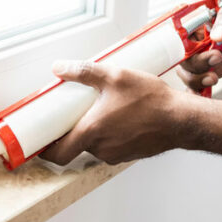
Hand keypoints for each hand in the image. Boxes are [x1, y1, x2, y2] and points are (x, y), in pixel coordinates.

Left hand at [39, 60, 221, 165]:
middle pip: (75, 146)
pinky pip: (111, 146)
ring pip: (94, 145)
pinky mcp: (130, 154)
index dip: (44, 150)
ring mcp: (117, 154)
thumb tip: (59, 67)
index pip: (57, 153)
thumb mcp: (115, 76)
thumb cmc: (151, 100)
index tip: (39, 141)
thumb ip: (84, 71)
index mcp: (92, 132)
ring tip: (100, 109)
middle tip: (70, 113)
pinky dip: (109, 134)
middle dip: (71, 130)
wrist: (182, 119)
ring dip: (93, 131)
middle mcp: (102, 149)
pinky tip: (119, 116)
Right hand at [177, 0, 221, 92]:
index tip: (196, 48)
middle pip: (183, 55)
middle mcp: (200, 38)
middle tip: (216, 59)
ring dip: (197, 78)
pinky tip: (204, 95)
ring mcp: (208, 55)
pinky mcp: (219, 69)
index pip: (181, 33)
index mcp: (201, 19)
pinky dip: (200, 91)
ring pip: (190, 71)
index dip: (183, 43)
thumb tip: (216, 36)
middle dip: (194, 63)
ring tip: (214, 78)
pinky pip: (203, 82)